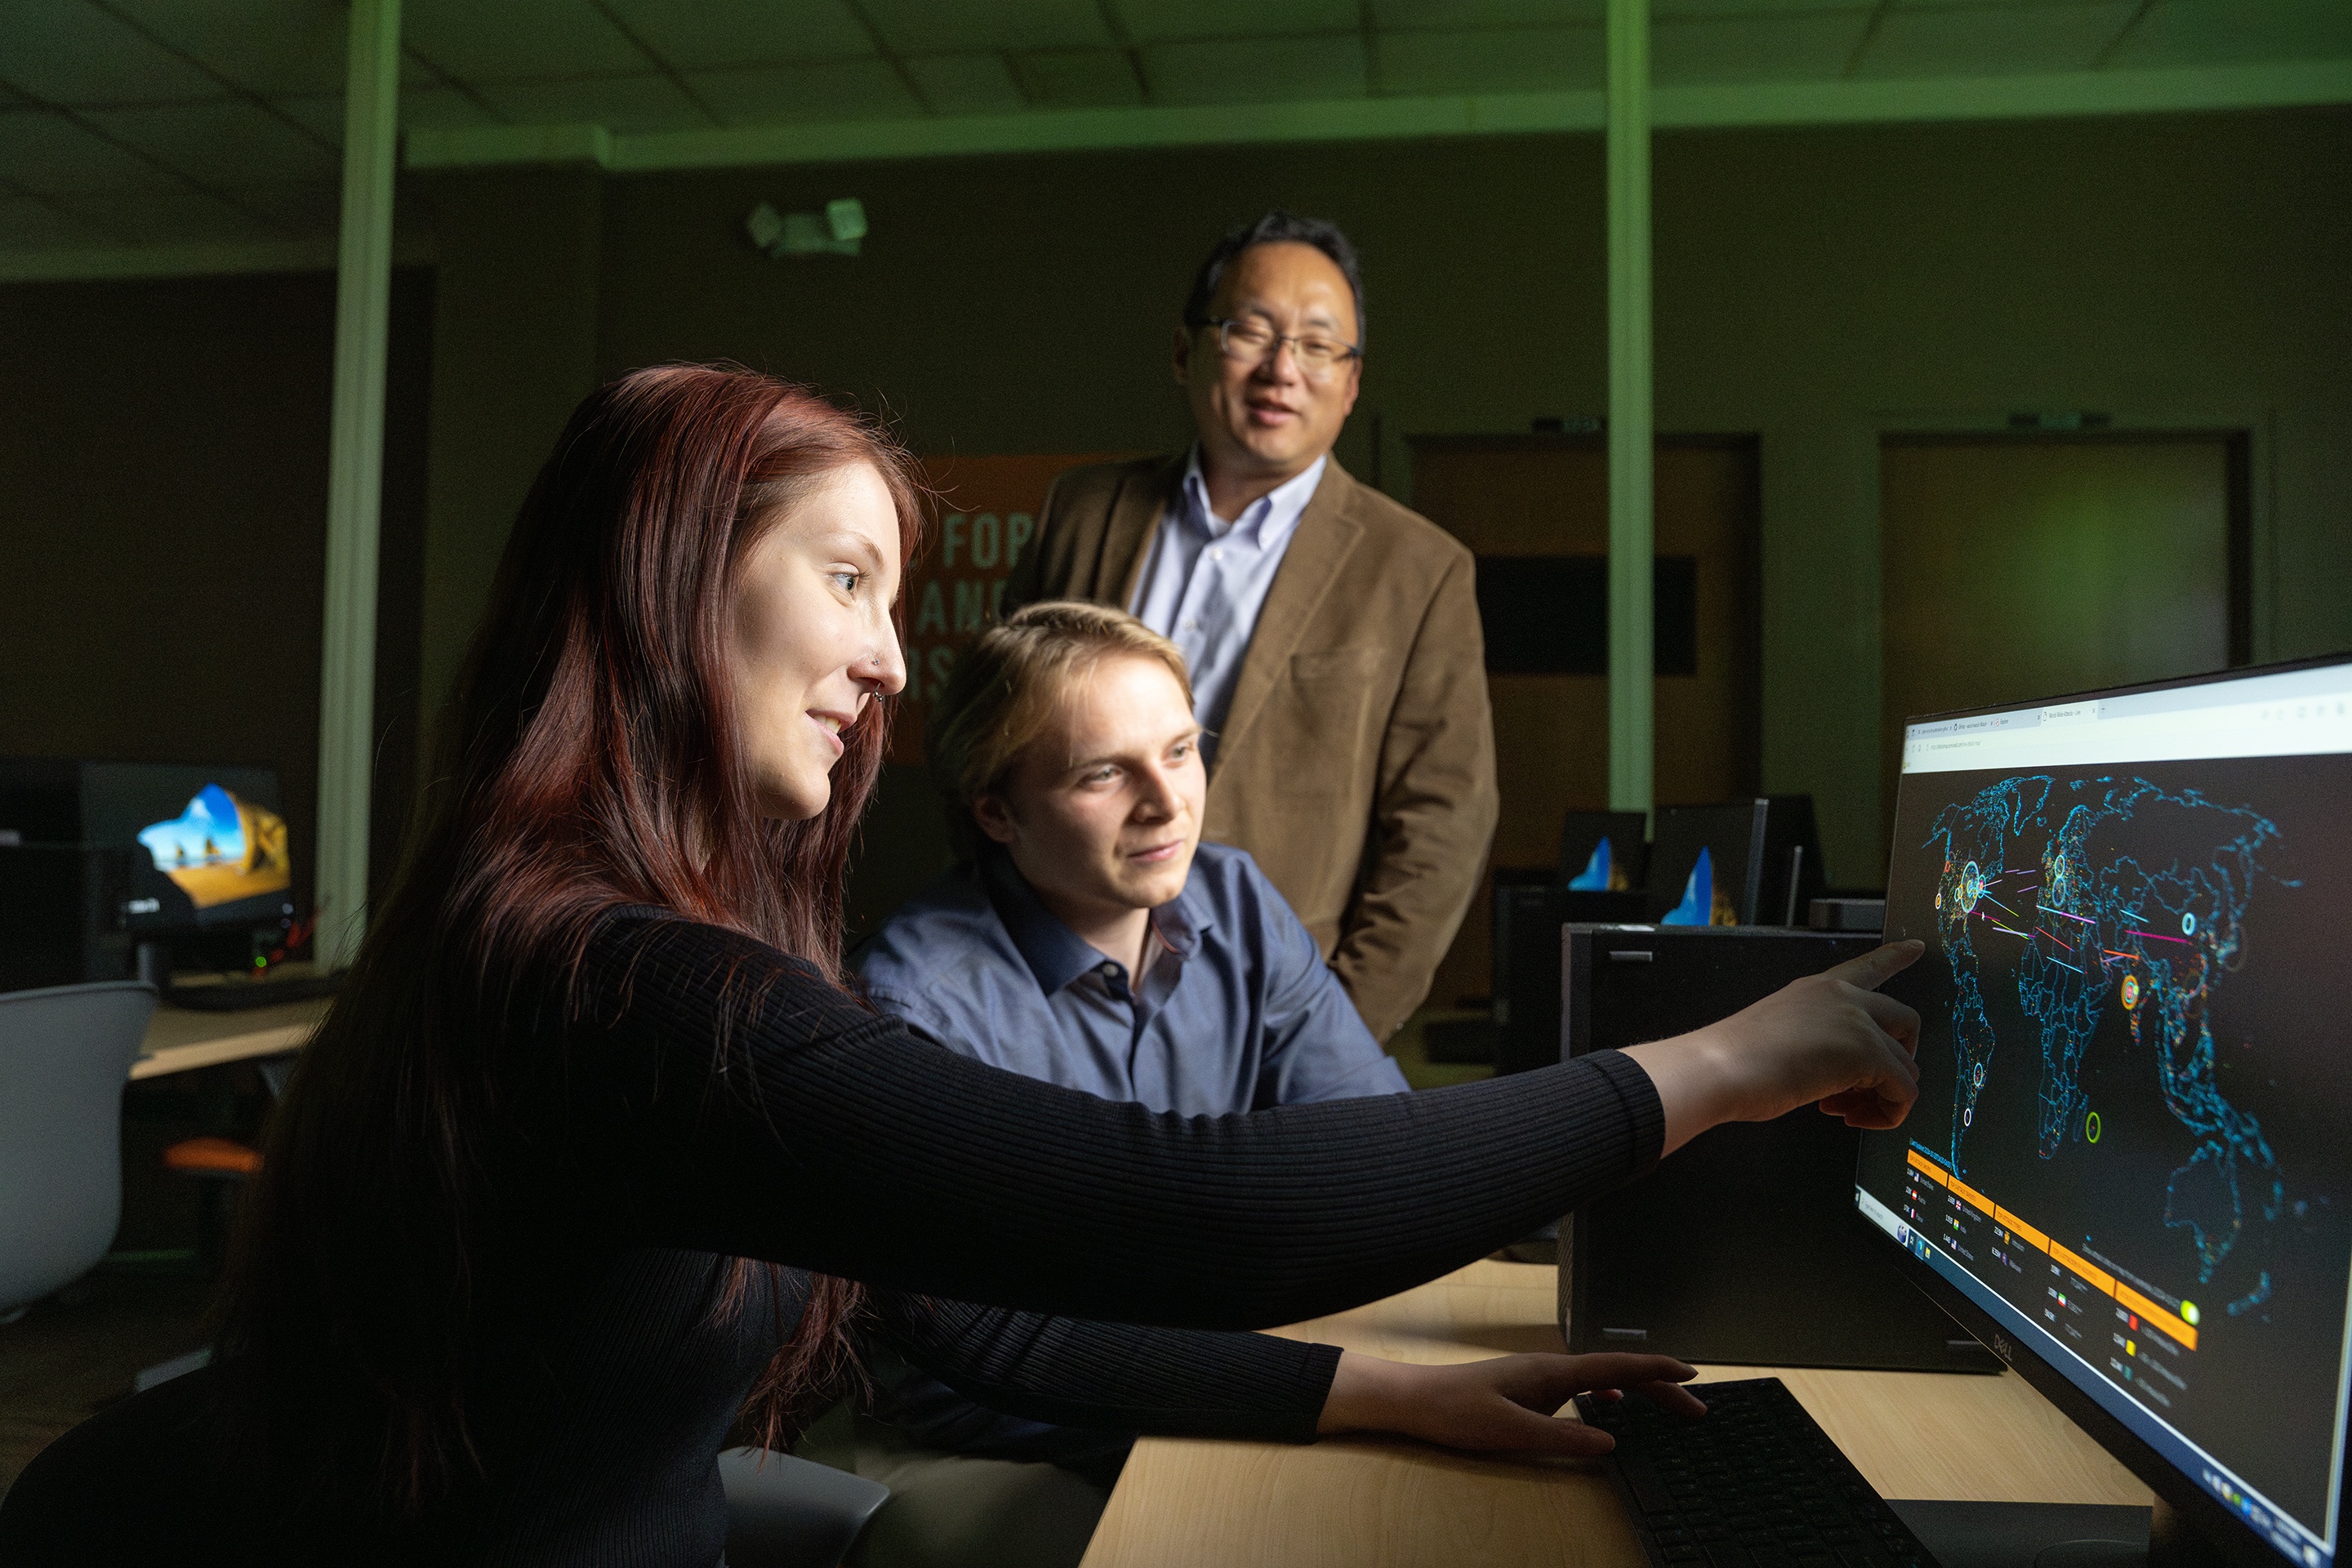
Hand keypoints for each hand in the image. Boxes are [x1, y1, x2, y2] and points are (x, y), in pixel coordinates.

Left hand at [1315, 1349, 1704, 1455]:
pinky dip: (1607, 1393)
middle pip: (1618, 1372)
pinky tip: (1612, 1407)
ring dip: (1638, 1390)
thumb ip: (1563, 1438)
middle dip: (1660, 1386)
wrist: (1414, 1400)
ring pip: (1603, 1378)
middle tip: (1696, 1409)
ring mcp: (1539, 1377)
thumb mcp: (1512, 1432)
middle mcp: (1550, 1368)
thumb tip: (1612, 1443)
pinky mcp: (1528, 1388)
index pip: (1617, 1366)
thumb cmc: (1456, 1412)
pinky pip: (1581, 1387)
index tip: (1694, 1373)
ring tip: (1668, 1407)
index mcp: (1551, 1372)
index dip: (1658, 1370)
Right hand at [1623, 940, 1924, 1154]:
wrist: (1720, 1068)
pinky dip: (1886, 1113)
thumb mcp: (1781, 1035)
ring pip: (1906, 1065)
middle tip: (1866, 1087)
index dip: (1896, 956)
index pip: (1868, 966)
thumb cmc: (1735, 1059)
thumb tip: (1840, 1077)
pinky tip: (1851, 1116)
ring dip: (1882, 1097)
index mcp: (1819, 989)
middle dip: (1898, 1059)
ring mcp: (1858, 1022)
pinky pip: (1904, 1092)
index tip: (1916, 947)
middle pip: (1906, 1021)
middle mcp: (1843, 997)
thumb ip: (1817, 1042)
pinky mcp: (1868, 1052)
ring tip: (1844, 1111)